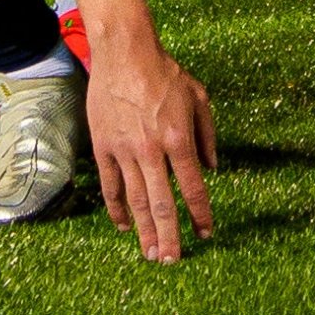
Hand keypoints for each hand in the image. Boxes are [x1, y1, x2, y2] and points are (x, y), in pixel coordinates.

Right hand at [88, 39, 219, 262]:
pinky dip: (117, 209)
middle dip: (169, 235)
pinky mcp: (104, 148)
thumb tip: (211, 169)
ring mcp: (124, 151)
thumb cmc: (165, 74)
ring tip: (150, 254)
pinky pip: (111, 186)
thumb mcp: (199, 98)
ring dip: (144, 230)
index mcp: (178, 139)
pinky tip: (124, 226)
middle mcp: (152, 150)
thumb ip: (207, 135)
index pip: (192, 187)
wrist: (125, 53)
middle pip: (162, 203)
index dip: (200, 213)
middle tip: (172, 261)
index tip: (206, 234)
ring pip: (135, 200)